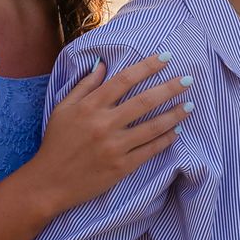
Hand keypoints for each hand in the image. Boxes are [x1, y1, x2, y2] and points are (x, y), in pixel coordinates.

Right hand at [28, 53, 192, 212]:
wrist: (49, 182)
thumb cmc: (56, 142)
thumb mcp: (63, 109)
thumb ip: (84, 86)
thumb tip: (102, 64)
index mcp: (89, 107)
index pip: (124, 80)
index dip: (147, 66)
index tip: (166, 57)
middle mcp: (104, 124)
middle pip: (145, 101)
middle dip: (170, 88)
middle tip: (189, 79)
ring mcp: (115, 147)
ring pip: (153, 127)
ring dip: (175, 115)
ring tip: (190, 105)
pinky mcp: (122, 167)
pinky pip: (150, 150)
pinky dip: (166, 139)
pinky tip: (177, 131)